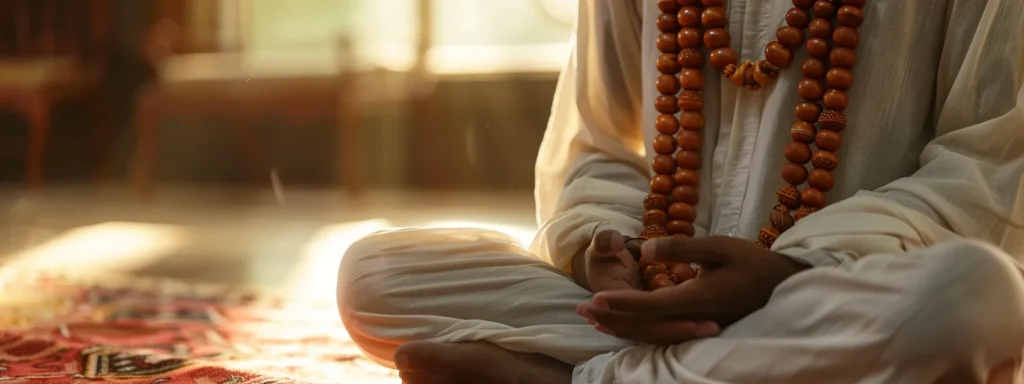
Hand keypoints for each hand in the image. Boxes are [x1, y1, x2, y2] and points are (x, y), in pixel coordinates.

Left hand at [577, 235, 807, 343]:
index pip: (650, 305)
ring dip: (621, 326)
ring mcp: (696, 326)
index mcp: (697, 298)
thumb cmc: (752, 262)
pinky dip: (638, 329)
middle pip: (644, 326)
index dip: (621, 303)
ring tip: (593, 318)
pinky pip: (662, 333)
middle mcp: (694, 317)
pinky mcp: (697, 326)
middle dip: (611, 318)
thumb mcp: (720, 246)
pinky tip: (623, 324)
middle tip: (581, 310)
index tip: (594, 297)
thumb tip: (645, 249)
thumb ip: (681, 247)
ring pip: (651, 333)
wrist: (783, 285)